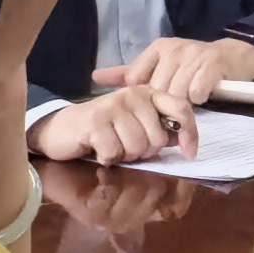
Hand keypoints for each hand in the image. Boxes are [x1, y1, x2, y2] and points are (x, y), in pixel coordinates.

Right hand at [31, 83, 194, 165]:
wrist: (63, 129)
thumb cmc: (105, 130)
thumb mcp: (137, 126)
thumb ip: (160, 129)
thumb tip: (183, 140)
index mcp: (148, 93)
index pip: (181, 108)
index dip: (190, 133)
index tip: (190, 153)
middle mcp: (133, 94)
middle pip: (157, 138)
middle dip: (144, 152)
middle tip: (125, 146)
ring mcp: (113, 106)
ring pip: (137, 147)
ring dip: (124, 156)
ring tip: (111, 146)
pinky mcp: (95, 121)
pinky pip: (115, 153)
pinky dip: (107, 158)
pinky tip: (98, 149)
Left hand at [100, 34, 253, 106]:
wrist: (233, 57)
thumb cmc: (192, 66)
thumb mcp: (160, 65)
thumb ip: (129, 73)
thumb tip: (95, 77)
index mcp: (159, 48)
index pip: (137, 79)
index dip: (144, 97)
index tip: (154, 102)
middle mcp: (175, 48)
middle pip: (157, 90)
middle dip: (164, 104)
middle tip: (173, 108)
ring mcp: (194, 54)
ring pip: (176, 93)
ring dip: (183, 104)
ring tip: (189, 103)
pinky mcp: (212, 64)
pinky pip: (196, 92)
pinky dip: (199, 98)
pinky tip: (204, 95)